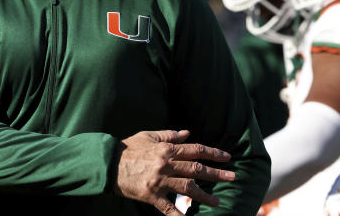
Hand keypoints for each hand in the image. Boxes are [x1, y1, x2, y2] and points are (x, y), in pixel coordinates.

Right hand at [114, 129, 233, 215]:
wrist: (107, 163)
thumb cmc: (127, 148)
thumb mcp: (148, 136)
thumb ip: (169, 135)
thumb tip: (187, 133)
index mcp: (166, 149)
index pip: (195, 150)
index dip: (213, 153)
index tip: (227, 157)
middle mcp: (166, 164)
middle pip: (196, 169)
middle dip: (216, 173)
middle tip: (233, 177)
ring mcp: (159, 180)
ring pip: (188, 188)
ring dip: (205, 195)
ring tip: (218, 202)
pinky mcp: (151, 195)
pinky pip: (168, 208)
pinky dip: (179, 215)